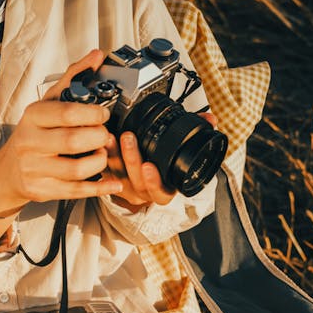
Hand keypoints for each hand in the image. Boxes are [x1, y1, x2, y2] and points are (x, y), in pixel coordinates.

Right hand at [0, 50, 123, 248]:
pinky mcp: (42, 190)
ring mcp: (34, 169)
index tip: (104, 115)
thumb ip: (73, 79)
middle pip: (73, 142)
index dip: (92, 114)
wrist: (8, 171)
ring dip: (99, 162)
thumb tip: (97, 57)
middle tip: (105, 136)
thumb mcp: (47, 103)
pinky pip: (75, 191)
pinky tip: (112, 182)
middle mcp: (30, 142)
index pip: (66, 113)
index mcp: (33, 117)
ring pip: (76, 170)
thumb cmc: (32, 133)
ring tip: (103, 155)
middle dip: (98, 138)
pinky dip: (99, 188)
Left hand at [104, 112, 218, 212]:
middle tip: (129, 138)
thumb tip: (210, 120)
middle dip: (131, 158)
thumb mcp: (185, 156)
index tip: (149, 167)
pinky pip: (105, 171)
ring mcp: (127, 188)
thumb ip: (197, 136)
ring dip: (114, 155)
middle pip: (135, 180)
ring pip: (118, 175)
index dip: (154, 182)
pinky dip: (104, 156)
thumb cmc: (167, 169)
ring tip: (112, 137)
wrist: (146, 183)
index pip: (160, 192)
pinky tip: (102, 144)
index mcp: (164, 191)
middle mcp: (144, 192)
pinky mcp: (112, 180)